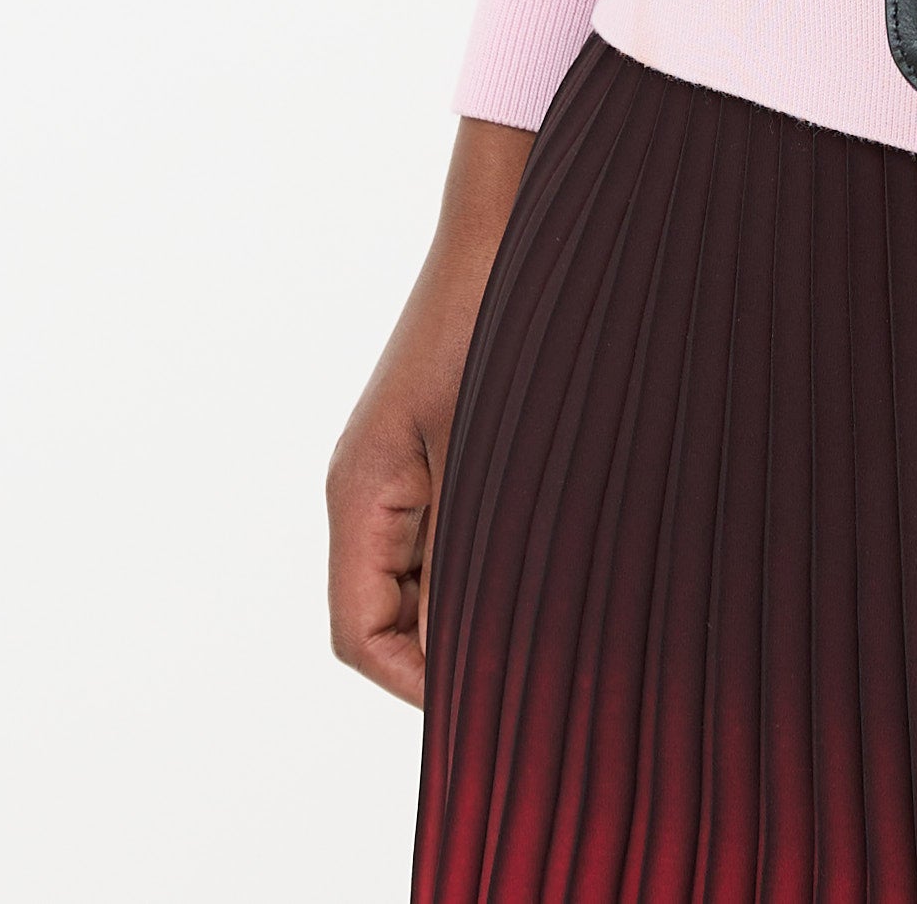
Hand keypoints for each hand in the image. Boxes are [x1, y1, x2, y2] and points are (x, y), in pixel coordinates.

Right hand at [326, 117, 533, 705]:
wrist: (509, 219)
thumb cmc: (495, 321)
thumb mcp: (484, 454)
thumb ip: (466, 559)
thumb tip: (465, 658)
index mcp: (361, 495)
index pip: (360, 636)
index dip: (417, 683)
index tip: (491, 696)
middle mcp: (370, 488)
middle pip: (390, 615)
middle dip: (455, 642)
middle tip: (541, 655)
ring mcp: (403, 465)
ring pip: (427, 573)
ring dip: (479, 592)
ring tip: (556, 598)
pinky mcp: (439, 441)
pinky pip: (453, 525)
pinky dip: (492, 548)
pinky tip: (552, 541)